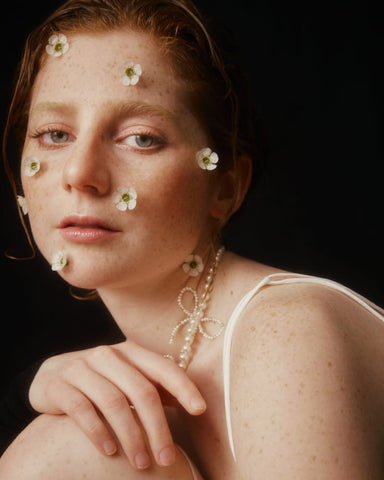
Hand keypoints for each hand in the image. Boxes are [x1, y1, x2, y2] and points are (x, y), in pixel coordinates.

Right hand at [28, 340, 205, 469]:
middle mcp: (108, 355)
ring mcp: (81, 367)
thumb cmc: (100, 380)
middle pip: (141, 391)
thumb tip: (193, 405)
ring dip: (131, 436)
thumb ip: (154, 386)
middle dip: (158, 427)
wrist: (50, 376)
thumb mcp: (127, 377)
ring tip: (141, 464)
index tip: (200, 411)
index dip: (184, 387)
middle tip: (167, 459)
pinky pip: (82, 410)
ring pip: (114, 403)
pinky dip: (99, 433)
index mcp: (130, 352)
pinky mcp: (59, 385)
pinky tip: (109, 452)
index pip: (163, 368)